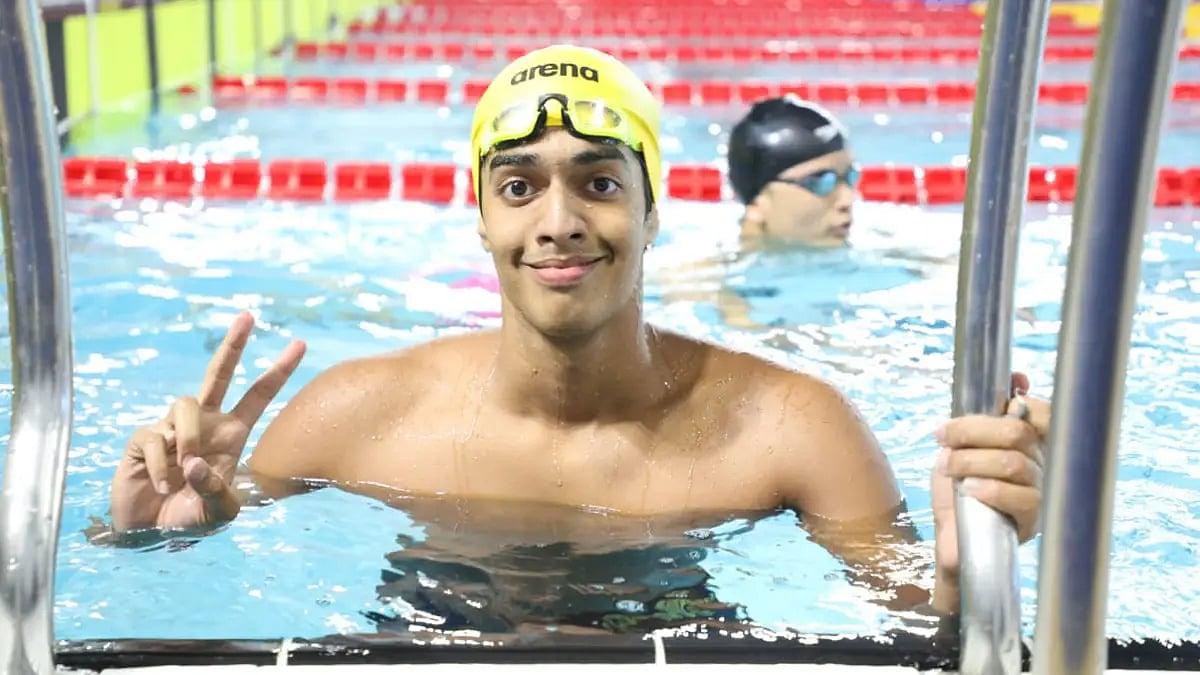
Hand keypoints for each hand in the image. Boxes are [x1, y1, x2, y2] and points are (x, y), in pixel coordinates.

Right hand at [109, 312, 305, 532]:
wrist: (149, 532)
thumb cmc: (190, 518)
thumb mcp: (218, 512)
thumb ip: (216, 492)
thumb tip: (195, 463)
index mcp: (232, 434)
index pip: (259, 396)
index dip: (279, 371)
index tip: (300, 345)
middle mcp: (206, 424)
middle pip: (219, 374)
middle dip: (233, 345)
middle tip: (248, 316)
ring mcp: (174, 427)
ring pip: (185, 405)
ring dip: (189, 439)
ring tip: (183, 473)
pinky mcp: (145, 437)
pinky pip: (157, 437)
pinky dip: (162, 465)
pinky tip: (161, 485)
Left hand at [930, 372, 1050, 582]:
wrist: (952, 537)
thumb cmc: (958, 488)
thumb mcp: (961, 446)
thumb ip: (981, 417)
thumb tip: (1016, 377)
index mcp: (1026, 442)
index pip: (1043, 413)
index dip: (1022, 401)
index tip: (994, 402)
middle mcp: (1041, 463)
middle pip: (1017, 432)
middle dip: (973, 430)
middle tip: (942, 438)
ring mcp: (1041, 491)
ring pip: (1014, 463)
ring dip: (971, 460)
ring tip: (948, 467)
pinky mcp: (1034, 519)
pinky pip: (1022, 497)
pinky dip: (990, 489)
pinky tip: (970, 490)